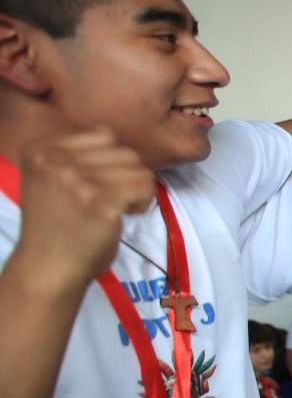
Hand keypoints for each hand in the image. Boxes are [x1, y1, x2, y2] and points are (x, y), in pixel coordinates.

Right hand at [11, 130, 155, 292]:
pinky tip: (126, 215)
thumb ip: (74, 155)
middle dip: (127, 177)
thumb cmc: (58, 227)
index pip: (102, 137)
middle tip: (112, 202)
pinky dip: (144, 202)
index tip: (99, 188)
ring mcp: (76, 178)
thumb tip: (106, 130)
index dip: (112, 164)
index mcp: (40, 150)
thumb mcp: (53, 181)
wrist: (48, 267)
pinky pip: (145, 185)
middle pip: (124, 151)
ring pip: (138, 167)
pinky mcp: (99, 199)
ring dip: (137, 190)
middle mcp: (54, 159)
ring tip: (118, 208)